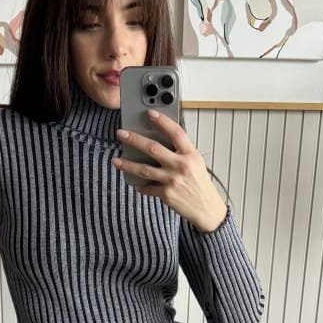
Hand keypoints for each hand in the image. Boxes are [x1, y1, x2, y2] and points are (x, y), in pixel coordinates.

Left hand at [112, 110, 227, 232]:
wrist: (207, 208)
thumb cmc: (200, 184)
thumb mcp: (196, 163)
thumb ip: (181, 151)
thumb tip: (161, 140)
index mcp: (190, 154)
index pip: (176, 132)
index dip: (163, 121)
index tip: (150, 113)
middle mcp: (181, 165)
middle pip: (153, 148)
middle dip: (134, 140)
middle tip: (121, 134)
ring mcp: (173, 180)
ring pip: (144, 169)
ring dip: (127, 164)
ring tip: (116, 160)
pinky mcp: (166, 194)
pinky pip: (148, 188)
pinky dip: (140, 186)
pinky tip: (134, 183)